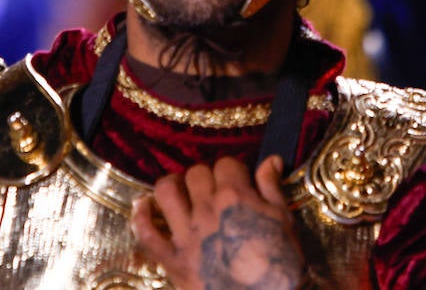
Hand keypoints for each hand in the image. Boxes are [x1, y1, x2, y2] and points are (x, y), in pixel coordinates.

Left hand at [130, 156, 305, 289]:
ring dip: (172, 186)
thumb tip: (271, 159)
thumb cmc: (280, 266)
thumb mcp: (285, 223)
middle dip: (206, 177)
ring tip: (181, 191)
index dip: (233, 170)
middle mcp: (206, 210)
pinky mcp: (173, 260)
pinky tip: (144, 206)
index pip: (226, 163)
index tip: (238, 181)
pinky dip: (140, 217)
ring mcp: (186, 235)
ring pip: (166, 191)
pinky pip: (146, 234)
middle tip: (214, 190)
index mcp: (235, 198)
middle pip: (196, 173)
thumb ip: (272, 187)